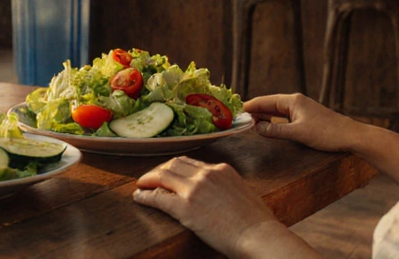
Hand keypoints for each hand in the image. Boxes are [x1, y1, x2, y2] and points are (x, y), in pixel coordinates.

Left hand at [134, 156, 294, 257]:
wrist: (259, 235)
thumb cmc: (256, 222)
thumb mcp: (242, 193)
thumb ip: (227, 187)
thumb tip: (219, 194)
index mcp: (221, 169)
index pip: (191, 163)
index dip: (175, 168)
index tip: (167, 173)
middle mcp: (206, 173)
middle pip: (174, 164)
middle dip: (159, 170)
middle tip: (150, 178)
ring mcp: (195, 189)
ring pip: (163, 176)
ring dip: (148, 180)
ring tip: (141, 185)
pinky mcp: (185, 207)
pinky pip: (158, 198)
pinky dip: (146, 196)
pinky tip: (139, 198)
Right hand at [244, 93, 356, 153]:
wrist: (350, 136)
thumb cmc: (326, 133)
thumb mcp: (297, 133)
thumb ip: (275, 131)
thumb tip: (257, 128)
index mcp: (293, 100)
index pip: (265, 101)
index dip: (250, 106)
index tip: (237, 111)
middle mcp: (296, 102)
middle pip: (270, 104)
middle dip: (255, 111)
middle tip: (240, 119)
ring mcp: (302, 109)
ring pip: (277, 111)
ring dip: (264, 116)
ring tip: (251, 123)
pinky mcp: (306, 117)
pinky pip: (284, 116)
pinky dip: (274, 121)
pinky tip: (269, 126)